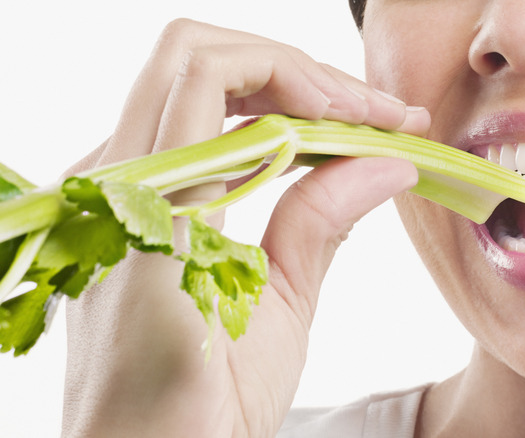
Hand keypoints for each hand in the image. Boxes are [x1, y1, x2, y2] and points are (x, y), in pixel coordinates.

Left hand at [62, 19, 428, 436]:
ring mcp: (110, 195)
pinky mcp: (126, 207)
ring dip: (276, 96)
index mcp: (145, 218)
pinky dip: (249, 128)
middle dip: (295, 74)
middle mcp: (110, 192)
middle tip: (369, 115)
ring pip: (191, 91)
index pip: (208, 77)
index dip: (302, 77)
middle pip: (197, 62)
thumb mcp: (275, 325)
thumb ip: (321, 225)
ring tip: (354, 129)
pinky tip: (303, 152)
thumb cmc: (195, 421)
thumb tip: (386, 163)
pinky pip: (185, 135)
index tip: (369, 115)